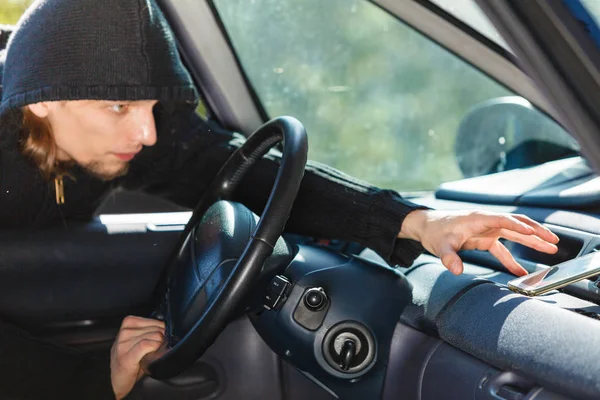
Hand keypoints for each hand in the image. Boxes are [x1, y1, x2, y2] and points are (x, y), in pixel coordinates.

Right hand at [110, 316, 164, 399]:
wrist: (118, 381)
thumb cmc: (130, 361)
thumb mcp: (138, 340)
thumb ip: (149, 331)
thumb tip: (167, 329)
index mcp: (127, 324)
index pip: (152, 320)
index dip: (161, 329)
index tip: (163, 337)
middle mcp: (124, 333)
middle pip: (154, 328)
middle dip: (161, 338)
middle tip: (160, 347)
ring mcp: (123, 344)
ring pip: (152, 336)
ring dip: (158, 344)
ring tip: (154, 352)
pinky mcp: (126, 356)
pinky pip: (146, 345)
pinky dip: (154, 348)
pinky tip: (153, 354)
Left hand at [398, 209, 559, 275]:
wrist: (427, 226)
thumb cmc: (435, 232)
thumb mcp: (440, 246)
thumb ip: (449, 258)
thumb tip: (456, 270)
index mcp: (479, 218)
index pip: (504, 220)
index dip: (519, 225)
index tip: (533, 232)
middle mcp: (486, 222)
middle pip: (516, 224)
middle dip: (535, 232)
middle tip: (553, 241)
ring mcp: (487, 230)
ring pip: (514, 234)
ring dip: (532, 241)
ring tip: (550, 249)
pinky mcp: (484, 239)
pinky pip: (503, 249)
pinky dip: (512, 259)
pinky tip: (521, 271)